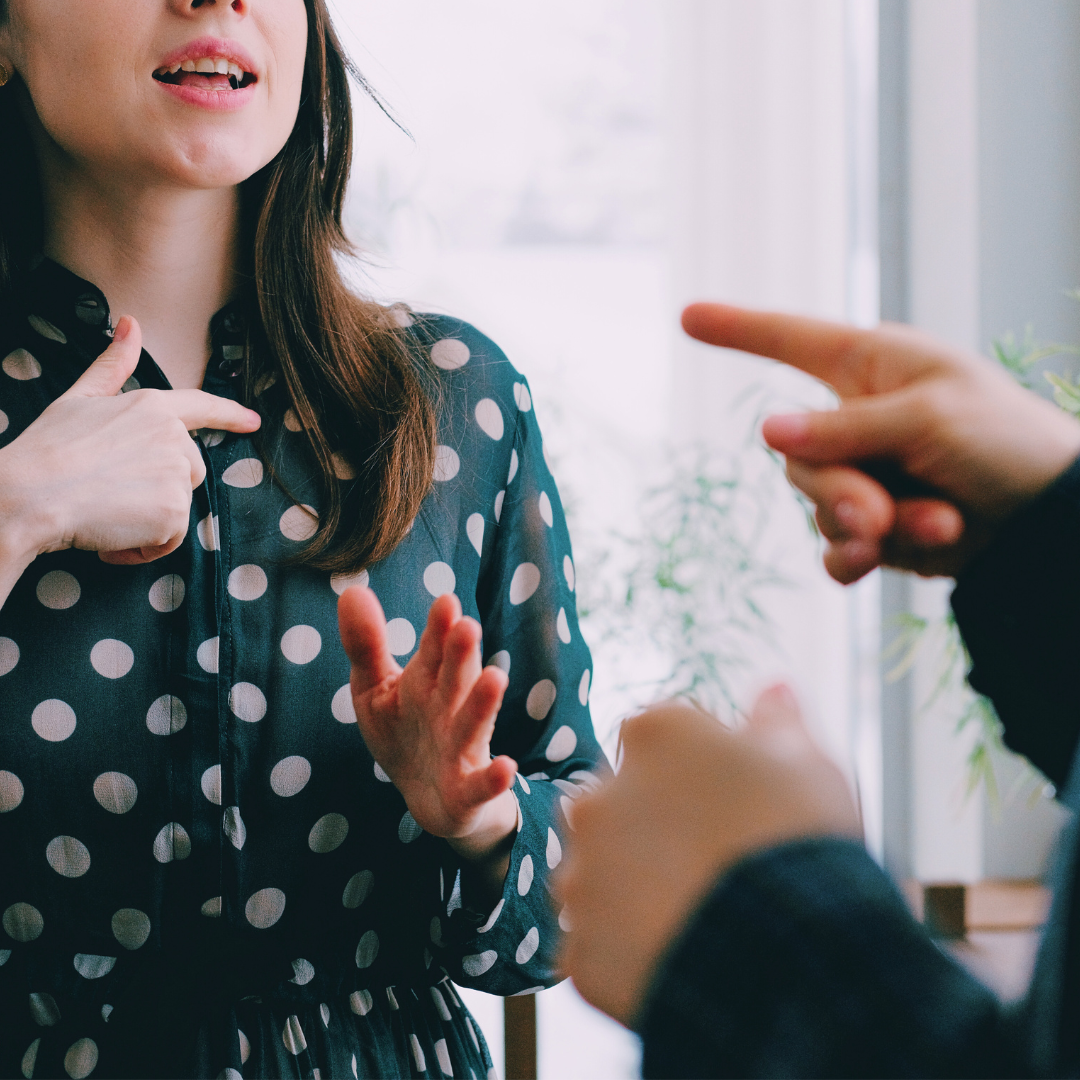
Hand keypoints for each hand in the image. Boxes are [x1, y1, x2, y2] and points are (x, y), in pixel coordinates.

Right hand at [0, 315, 260, 566]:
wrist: (28, 495)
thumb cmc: (47, 449)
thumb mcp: (79, 398)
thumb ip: (114, 366)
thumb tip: (131, 324)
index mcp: (152, 406)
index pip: (202, 406)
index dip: (230, 415)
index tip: (253, 422)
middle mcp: (173, 437)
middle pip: (189, 470)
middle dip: (157, 488)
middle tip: (109, 492)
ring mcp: (176, 473)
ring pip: (178, 507)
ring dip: (147, 521)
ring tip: (106, 514)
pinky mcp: (174, 510)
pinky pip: (169, 539)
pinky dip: (144, 546)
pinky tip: (111, 536)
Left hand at [338, 587, 518, 867]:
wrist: (431, 798)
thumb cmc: (404, 731)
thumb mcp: (374, 688)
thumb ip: (366, 644)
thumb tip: (352, 590)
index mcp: (427, 680)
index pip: (434, 649)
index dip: (439, 627)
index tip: (445, 602)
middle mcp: (449, 709)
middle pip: (455, 679)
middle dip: (461, 655)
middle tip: (467, 626)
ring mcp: (461, 749)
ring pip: (472, 725)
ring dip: (483, 704)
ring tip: (496, 677)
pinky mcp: (468, 789)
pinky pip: (481, 784)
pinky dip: (494, 778)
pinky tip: (506, 767)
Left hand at [556, 687, 859, 1027]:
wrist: (789, 955)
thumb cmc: (799, 841)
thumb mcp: (805, 762)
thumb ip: (777, 720)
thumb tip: (774, 688)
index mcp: (652, 734)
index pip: (660, 738)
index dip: (699, 771)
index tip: (734, 801)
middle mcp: (597, 795)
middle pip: (619, 803)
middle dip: (654, 826)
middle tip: (713, 863)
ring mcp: (581, 874)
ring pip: (600, 874)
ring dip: (632, 888)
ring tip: (696, 916)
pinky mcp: (579, 948)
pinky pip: (599, 945)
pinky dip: (628, 953)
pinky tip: (678, 956)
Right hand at [682, 303, 1079, 580]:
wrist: (1052, 522)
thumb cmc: (1008, 442)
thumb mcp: (928, 418)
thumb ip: (844, 429)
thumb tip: (766, 432)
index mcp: (872, 366)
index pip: (790, 341)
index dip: (738, 329)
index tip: (687, 316)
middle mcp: (857, 418)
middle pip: (796, 455)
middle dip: (837, 490)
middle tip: (878, 515)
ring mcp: (864, 473)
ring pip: (815, 505)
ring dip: (867, 527)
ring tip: (937, 526)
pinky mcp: (874, 527)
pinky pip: (831, 546)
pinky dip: (854, 558)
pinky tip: (877, 562)